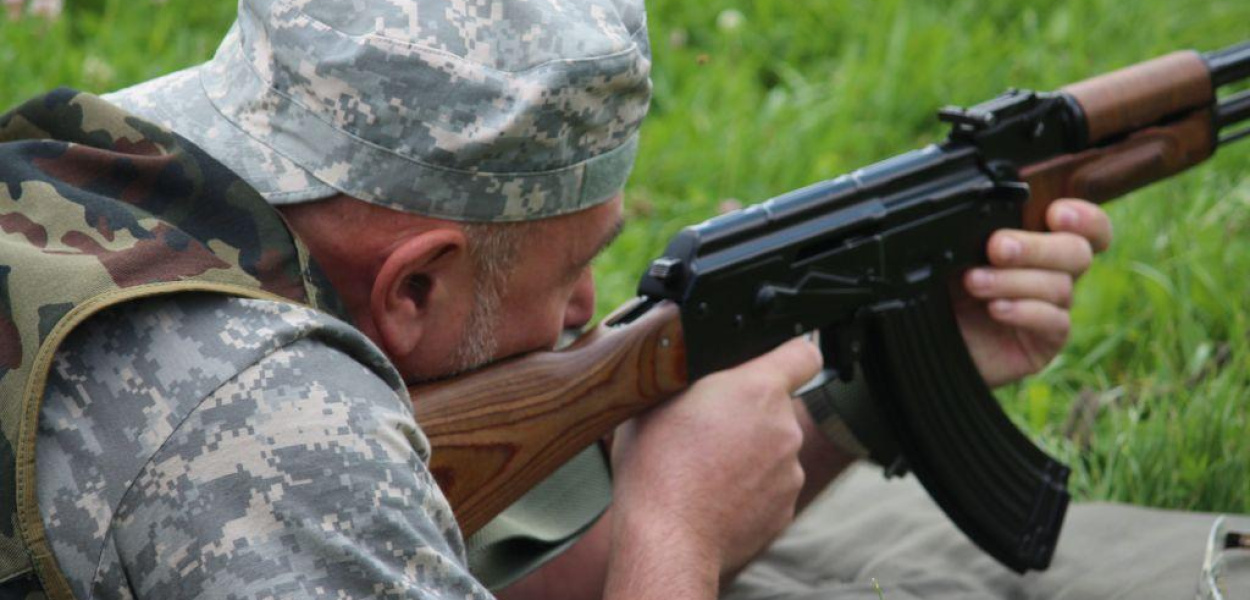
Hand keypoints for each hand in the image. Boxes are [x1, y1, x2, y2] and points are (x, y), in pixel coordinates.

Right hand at [604, 337, 821, 598]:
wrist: (667, 539)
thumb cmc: (655, 466)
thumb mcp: (657, 398)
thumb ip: (691, 376)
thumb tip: (694, 369)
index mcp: (758, 389)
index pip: (803, 353)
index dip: (789, 354)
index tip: (774, 361)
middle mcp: (784, 428)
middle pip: (777, 406)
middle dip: (749, 412)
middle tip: (707, 429)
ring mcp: (789, 472)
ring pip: (773, 449)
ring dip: (748, 453)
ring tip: (705, 469)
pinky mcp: (785, 509)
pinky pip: (770, 487)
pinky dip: (749, 489)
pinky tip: (715, 496)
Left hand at [955, 199, 1112, 386]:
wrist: (933, 338)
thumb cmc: (946, 291)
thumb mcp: (954, 257)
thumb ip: (976, 233)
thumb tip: (988, 218)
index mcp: (1038, 242)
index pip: (1085, 226)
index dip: (1084, 217)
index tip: (1056, 213)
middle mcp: (1054, 272)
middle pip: (1076, 251)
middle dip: (1036, 247)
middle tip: (997, 248)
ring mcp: (1054, 307)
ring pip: (1059, 286)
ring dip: (1014, 281)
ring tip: (974, 282)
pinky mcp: (1049, 339)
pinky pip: (1054, 322)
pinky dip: (1024, 311)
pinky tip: (996, 309)